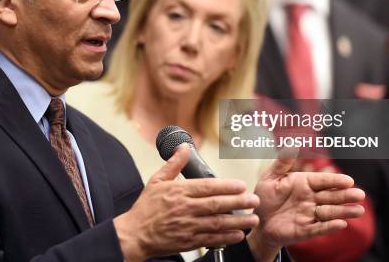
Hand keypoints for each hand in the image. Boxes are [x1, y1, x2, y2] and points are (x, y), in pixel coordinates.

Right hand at [114, 144, 259, 261]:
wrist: (134, 234)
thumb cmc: (146, 208)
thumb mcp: (157, 181)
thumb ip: (174, 164)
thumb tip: (184, 147)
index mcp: (179, 192)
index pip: (207, 187)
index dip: (226, 186)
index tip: (241, 185)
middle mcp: (185, 209)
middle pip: (217, 204)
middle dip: (239, 202)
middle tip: (254, 200)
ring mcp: (188, 226)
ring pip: (217, 223)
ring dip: (237, 221)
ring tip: (253, 219)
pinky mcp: (188, 241)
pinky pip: (211, 239)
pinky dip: (226, 237)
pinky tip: (238, 234)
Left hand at [246, 157, 364, 260]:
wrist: (258, 219)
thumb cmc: (266, 195)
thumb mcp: (271, 177)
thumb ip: (282, 162)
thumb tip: (292, 143)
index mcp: (304, 183)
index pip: (322, 181)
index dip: (335, 181)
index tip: (348, 181)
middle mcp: (310, 198)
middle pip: (331, 196)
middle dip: (345, 196)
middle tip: (360, 195)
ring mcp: (309, 214)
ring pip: (329, 212)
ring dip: (344, 211)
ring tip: (358, 210)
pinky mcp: (305, 230)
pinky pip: (319, 228)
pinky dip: (329, 226)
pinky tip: (341, 224)